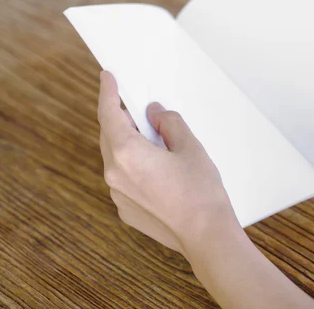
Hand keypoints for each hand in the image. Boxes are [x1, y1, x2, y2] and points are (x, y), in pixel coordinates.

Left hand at [97, 71, 239, 256]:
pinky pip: (124, 179)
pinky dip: (134, 167)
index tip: (107, 78)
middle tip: (142, 111)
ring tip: (157, 143)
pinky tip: (158, 170)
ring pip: (117, 157)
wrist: (206, 234)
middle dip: (123, 119)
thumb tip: (155, 114)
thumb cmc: (200, 193)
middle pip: (111, 135)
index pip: (109, 113)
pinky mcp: (125, 209)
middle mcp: (115, 173)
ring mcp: (118, 194)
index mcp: (127, 153)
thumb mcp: (189, 146)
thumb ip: (168, 123)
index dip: (108, 92)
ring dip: (130, 144)